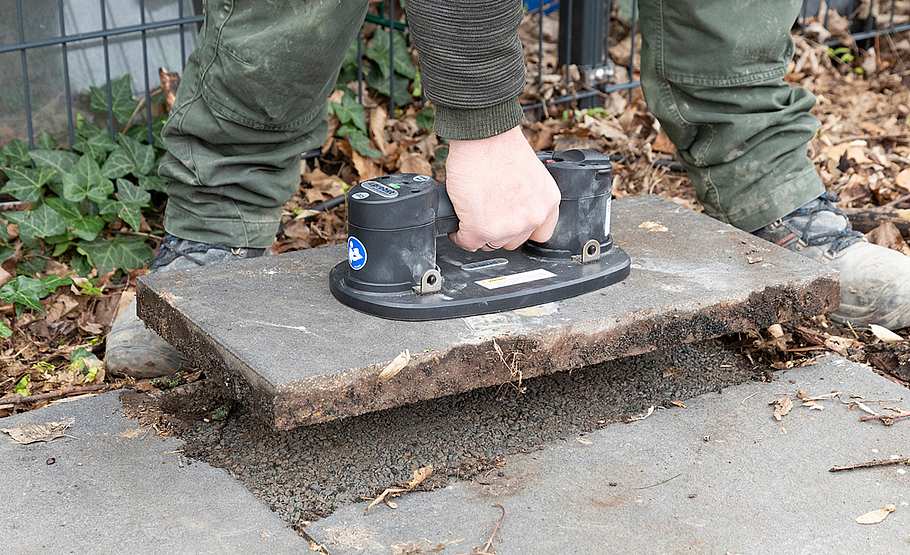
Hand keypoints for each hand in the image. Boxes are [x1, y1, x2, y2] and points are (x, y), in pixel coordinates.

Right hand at [445, 126, 559, 250]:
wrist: (483, 135)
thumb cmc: (500, 145)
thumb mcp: (531, 176)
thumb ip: (527, 198)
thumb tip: (510, 210)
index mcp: (547, 203)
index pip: (540, 234)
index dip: (521, 229)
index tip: (510, 224)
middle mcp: (532, 217)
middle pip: (511, 241)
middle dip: (498, 230)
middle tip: (486, 215)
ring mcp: (507, 227)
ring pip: (490, 244)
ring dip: (479, 233)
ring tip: (471, 216)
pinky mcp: (481, 230)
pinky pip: (467, 243)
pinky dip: (459, 236)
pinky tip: (458, 224)